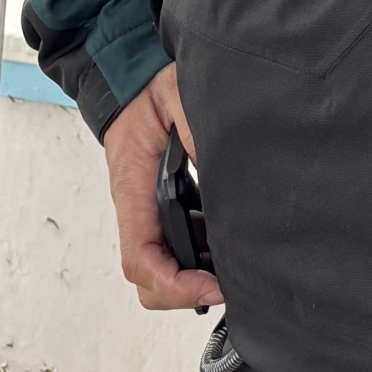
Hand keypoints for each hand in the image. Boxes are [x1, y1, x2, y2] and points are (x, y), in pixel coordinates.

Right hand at [103, 63, 218, 313]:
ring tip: (238, 262)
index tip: (213, 287)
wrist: (132, 79)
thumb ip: (199, 132)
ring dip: (196, 273)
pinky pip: (177, 242)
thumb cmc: (151, 88)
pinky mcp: (163, 205)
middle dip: (186, 292)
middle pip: (150, 277)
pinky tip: (231, 236)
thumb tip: (223, 168)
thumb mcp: (180, 99)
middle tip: (231, 283)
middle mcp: (138, 208)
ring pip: (164, 264)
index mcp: (133, 189)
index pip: (142, 258)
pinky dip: (202, 251)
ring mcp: (148, 210)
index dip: (175, 284)